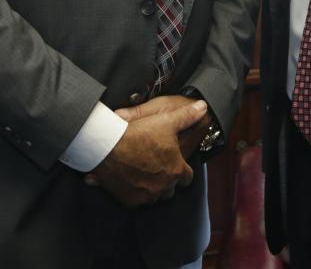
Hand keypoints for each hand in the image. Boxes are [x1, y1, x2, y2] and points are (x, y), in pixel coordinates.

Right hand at [86, 99, 206, 207]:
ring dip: (152, 189)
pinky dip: (134, 194)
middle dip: (167, 182)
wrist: (108, 146)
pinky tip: (130, 182)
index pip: (187, 177)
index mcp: (175, 170)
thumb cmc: (138, 134)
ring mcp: (146, 195)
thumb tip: (202, 108)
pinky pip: (136, 201)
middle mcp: (163, 186)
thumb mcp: (166, 120)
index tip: (179, 167)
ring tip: (145, 176)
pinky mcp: (129, 200)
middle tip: (160, 170)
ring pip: (154, 197)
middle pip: (171, 190)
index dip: (184, 171)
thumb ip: (187, 116)